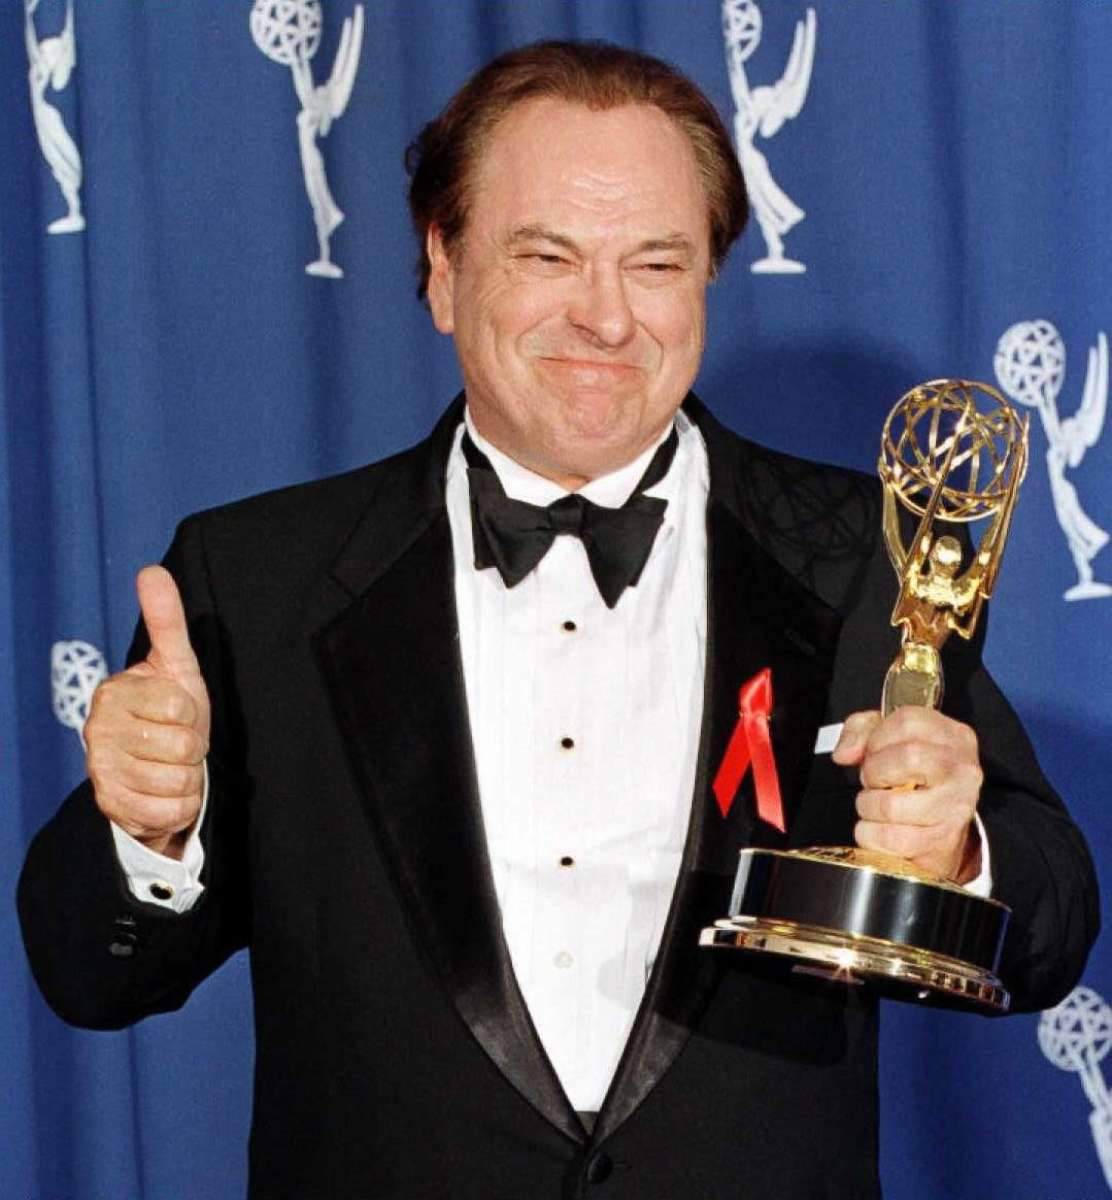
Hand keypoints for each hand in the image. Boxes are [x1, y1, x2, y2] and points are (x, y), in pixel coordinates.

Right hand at [85, 566, 209, 858]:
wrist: (155, 769)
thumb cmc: (169, 711)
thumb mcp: (175, 664)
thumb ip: (166, 619)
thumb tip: (152, 570)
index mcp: (115, 693)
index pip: (181, 705)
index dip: (192, 712)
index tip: (178, 713)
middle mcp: (99, 731)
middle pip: (182, 746)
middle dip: (192, 747)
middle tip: (177, 742)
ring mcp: (101, 771)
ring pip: (178, 780)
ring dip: (187, 776)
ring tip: (171, 766)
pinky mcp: (111, 807)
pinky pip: (171, 811)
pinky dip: (179, 805)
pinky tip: (165, 791)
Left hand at [832, 707, 982, 883]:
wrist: (939, 833)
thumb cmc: (914, 781)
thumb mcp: (889, 741)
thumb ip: (861, 731)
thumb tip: (845, 752)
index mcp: (953, 737)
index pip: (908, 721)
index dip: (877, 738)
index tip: (873, 753)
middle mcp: (962, 770)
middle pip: (908, 757)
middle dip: (875, 772)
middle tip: (874, 781)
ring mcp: (956, 808)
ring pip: (891, 804)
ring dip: (868, 806)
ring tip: (877, 805)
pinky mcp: (942, 842)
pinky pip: (888, 838)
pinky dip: (870, 835)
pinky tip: (880, 828)